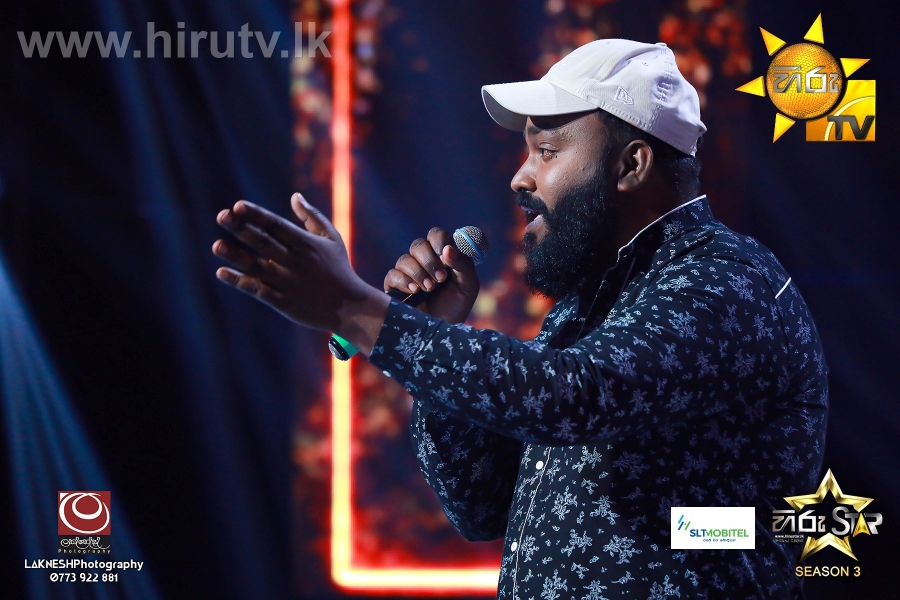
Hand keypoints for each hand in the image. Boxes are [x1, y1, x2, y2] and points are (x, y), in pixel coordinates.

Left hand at [212, 193, 389, 354]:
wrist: (352, 308)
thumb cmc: (339, 269)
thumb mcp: (332, 239)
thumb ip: (312, 217)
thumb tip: (295, 196)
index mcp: (305, 243)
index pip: (276, 225)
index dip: (256, 215)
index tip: (238, 206)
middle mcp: (294, 261)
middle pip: (263, 242)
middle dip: (241, 228)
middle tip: (221, 216)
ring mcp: (288, 282)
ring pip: (257, 266)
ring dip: (235, 256)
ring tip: (216, 246)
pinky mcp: (284, 302)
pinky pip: (258, 290)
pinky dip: (240, 282)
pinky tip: (222, 273)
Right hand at [384, 227, 479, 323]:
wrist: (441, 333)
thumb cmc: (456, 307)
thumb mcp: (468, 286)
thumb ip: (463, 265)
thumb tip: (448, 249)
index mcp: (442, 255)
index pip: (436, 235)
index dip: (439, 240)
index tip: (445, 253)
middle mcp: (424, 260)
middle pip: (418, 244)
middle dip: (429, 260)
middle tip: (440, 278)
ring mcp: (408, 273)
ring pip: (405, 259)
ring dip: (418, 273)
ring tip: (429, 289)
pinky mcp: (394, 286)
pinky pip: (393, 274)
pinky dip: (404, 281)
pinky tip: (414, 292)